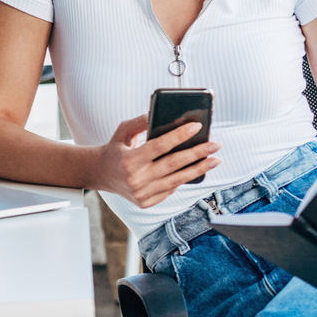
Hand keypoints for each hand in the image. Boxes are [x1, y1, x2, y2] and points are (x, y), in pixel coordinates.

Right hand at [92, 115, 219, 208]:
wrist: (101, 174)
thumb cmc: (115, 149)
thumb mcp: (122, 131)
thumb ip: (140, 121)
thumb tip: (159, 114)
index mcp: (129, 160)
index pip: (160, 146)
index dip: (180, 136)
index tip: (197, 127)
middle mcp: (135, 179)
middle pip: (174, 164)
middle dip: (198, 153)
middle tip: (215, 145)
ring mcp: (141, 194)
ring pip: (177, 180)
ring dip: (199, 169)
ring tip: (215, 159)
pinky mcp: (146, 202)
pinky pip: (171, 189)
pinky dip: (184, 179)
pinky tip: (196, 169)